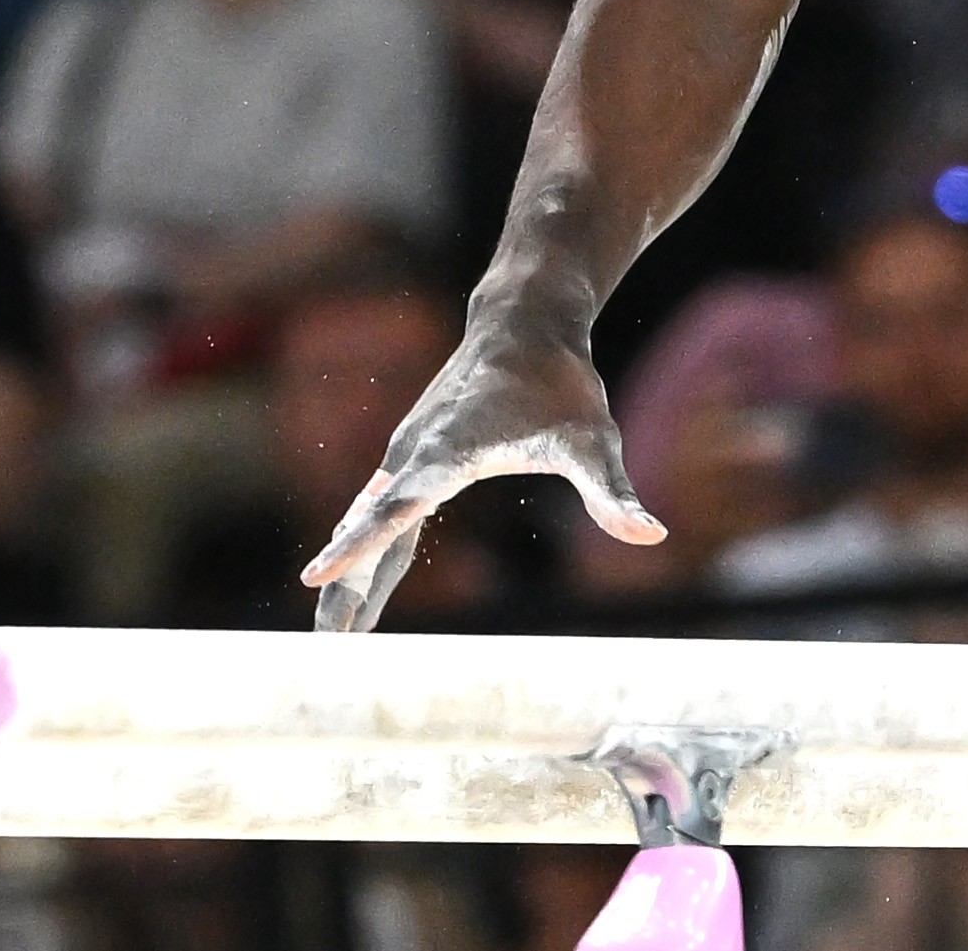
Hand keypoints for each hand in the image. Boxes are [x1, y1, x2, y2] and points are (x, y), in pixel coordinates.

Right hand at [299, 311, 661, 629]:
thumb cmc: (561, 382)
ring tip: (331, 633)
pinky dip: (367, 549)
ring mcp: (408, 454)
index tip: (316, 574)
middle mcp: (415, 452)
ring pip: (369, 522)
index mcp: (448, 452)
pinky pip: (382, 512)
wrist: (526, 324)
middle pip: (369, 527)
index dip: (359, 544)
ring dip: (349, 574)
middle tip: (322, 644)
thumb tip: (651, 535)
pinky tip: (359, 582)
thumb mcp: (593, 441)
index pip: (397, 508)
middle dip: (344, 585)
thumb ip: (613, 494)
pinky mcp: (414, 455)